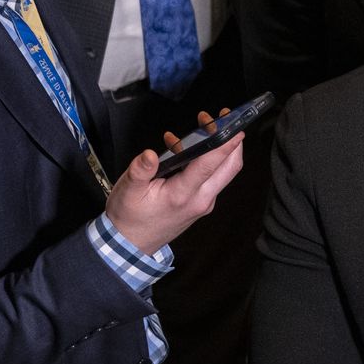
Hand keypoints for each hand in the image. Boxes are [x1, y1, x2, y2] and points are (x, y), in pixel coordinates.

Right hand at [104, 111, 246, 252]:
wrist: (130, 245)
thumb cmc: (129, 218)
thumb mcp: (127, 190)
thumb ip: (140, 170)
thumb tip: (150, 154)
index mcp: (182, 195)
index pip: (210, 165)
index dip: (225, 143)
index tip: (235, 126)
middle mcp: (200, 200)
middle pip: (229, 167)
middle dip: (232, 140)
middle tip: (225, 118)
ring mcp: (203, 203)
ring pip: (224, 172)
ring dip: (220, 148)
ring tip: (204, 126)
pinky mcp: (200, 203)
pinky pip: (212, 178)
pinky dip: (208, 159)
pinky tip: (185, 148)